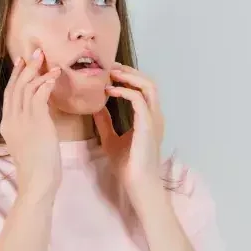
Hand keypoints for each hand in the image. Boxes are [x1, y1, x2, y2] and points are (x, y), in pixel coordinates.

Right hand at [0, 48, 62, 197]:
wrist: (38, 181)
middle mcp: (11, 120)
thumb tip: (41, 116)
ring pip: (26, 87)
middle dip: (25, 67)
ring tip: (47, 59)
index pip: (9, 94)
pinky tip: (55, 75)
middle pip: (15, 86)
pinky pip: (39, 94)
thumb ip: (31, 128)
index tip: (21, 62)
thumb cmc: (38, 168)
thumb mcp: (29, 144)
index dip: (15, 76)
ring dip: (37, 70)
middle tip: (35, 52)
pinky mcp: (36, 121)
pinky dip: (47, 82)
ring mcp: (22, 120)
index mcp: (7, 125)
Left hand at [94, 64, 165, 200]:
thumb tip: (95, 107)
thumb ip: (105, 122)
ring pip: (148, 86)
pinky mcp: (148, 125)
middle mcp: (155, 115)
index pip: (144, 89)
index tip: (110, 72)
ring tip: (111, 74)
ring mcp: (154, 119)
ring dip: (129, 77)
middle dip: (130, 72)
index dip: (129, 77)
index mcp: (148, 118)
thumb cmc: (128, 165)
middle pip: (149, 82)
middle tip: (110, 67)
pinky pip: (139, 100)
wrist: (137, 183)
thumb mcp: (111, 139)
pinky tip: (111, 91)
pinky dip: (125, 92)